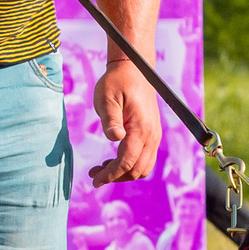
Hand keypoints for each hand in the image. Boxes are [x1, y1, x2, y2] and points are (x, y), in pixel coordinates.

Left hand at [89, 58, 162, 184]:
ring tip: (102, 168)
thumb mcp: (107, 97)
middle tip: (94, 174)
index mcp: (141, 127)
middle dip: (116, 176)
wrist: (134, 69)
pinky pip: (145, 159)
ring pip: (143, 168)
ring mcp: (155, 135)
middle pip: (137, 170)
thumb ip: (111, 119)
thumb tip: (115, 138)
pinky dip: (131, 165)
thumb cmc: (117, 82)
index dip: (111, 174)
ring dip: (124, 173)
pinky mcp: (152, 134)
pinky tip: (113, 159)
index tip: (94, 180)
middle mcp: (152, 135)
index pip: (127, 161)